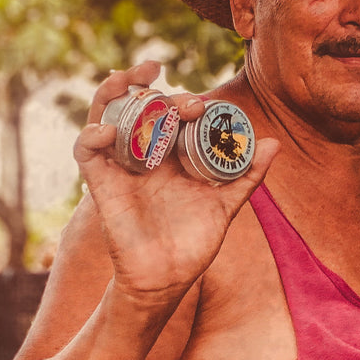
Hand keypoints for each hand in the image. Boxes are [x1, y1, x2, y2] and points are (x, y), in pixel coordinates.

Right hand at [74, 61, 277, 304]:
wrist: (168, 279)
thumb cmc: (192, 244)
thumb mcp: (225, 205)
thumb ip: (246, 175)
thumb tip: (273, 143)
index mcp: (171, 156)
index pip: (169, 113)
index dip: (180, 97)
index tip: (203, 103)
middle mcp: (144, 155)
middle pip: (140, 106)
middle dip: (156, 91)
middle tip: (188, 103)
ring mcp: (121, 166)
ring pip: (106, 114)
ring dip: (113, 91)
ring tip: (129, 80)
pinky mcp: (101, 183)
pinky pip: (86, 150)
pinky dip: (93, 134)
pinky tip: (110, 131)